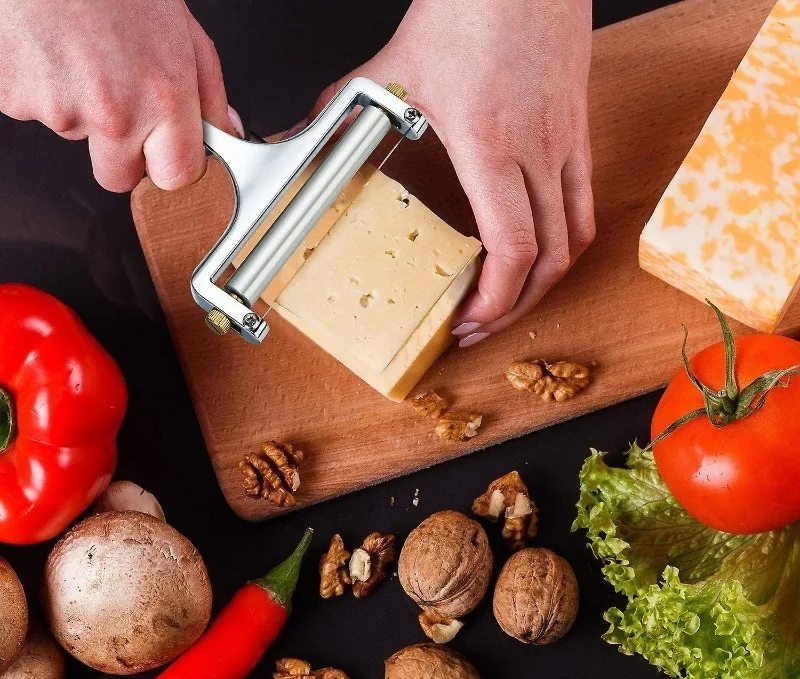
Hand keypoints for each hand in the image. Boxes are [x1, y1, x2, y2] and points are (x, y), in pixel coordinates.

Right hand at [0, 0, 242, 191]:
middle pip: (118, 177)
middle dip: (121, 153)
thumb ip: (209, 93)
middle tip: (118, 102)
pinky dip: (43, 86)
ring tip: (82, 54)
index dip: (169, 166)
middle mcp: (114, 114)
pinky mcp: (16, 98)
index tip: (165, 151)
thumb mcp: (184, 32)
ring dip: (79, 107)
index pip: (175, 179)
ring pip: (75, 136)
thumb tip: (226, 132)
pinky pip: (34, 109)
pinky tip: (52, 49)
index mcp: (163, 101)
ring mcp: (61, 110)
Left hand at [307, 0, 594, 343]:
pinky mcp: (579, 135)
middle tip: (480, 326)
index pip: (513, 248)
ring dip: (544, 285)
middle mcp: (536, 154)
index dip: (496, 299)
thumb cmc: (471, 8)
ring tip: (511, 302)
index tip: (468, 319)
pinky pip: (584, 207)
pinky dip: (564, 244)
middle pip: (547, 261)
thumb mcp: (397, 63)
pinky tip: (540, 255)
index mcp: (490, 146)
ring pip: (573, 241)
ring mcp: (565, 146)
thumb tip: (298, 135)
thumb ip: (344, 109)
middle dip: (514, 308)